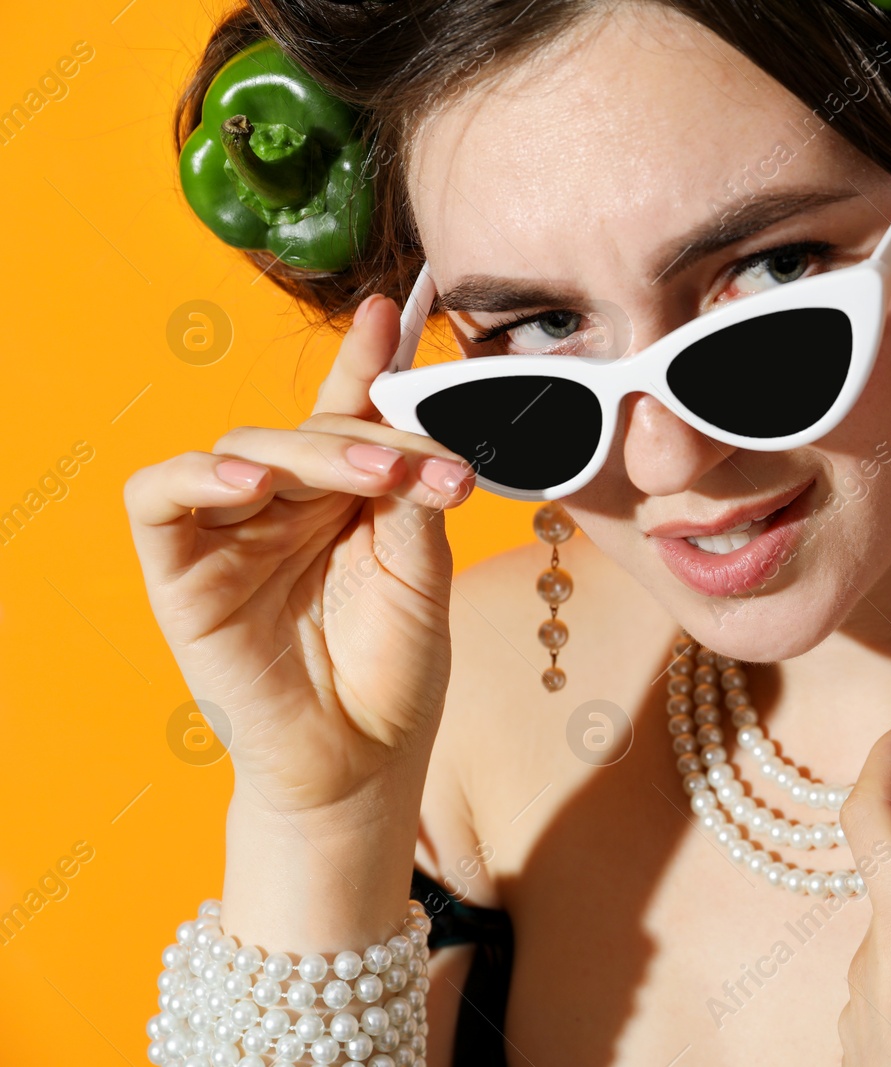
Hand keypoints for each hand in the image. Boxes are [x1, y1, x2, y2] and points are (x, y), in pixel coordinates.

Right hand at [125, 295, 474, 822]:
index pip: (351, 415)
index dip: (369, 361)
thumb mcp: (421, 572)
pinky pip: (161, 499)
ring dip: (311, 448)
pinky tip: (253, 479)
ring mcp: (230, 534)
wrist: (363, 765)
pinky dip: (199, 474)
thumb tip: (417, 419)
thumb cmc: (396, 674)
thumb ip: (413, 494)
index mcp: (346, 500)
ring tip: (376, 471)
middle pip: (310, 427)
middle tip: (429, 453)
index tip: (400, 307)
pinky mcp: (179, 572)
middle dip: (372, 431)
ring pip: (246, 446)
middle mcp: (286, 506)